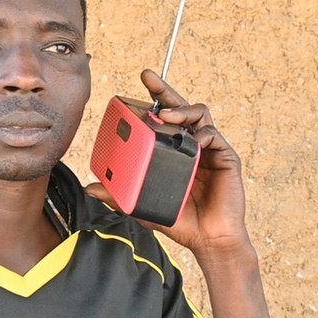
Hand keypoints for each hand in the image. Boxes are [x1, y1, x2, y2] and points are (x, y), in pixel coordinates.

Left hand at [85, 69, 251, 263]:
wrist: (209, 240)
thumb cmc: (179, 221)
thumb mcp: (143, 206)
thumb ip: (120, 196)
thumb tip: (91, 188)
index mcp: (174, 151)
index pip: (163, 119)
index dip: (152, 101)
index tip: (136, 88)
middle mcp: (192, 144)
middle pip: (180, 107)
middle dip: (164, 90)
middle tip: (147, 78)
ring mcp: (210, 149)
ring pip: (198, 113)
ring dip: (181, 109)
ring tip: (164, 115)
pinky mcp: (225, 157)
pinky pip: (213, 135)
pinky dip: (199, 134)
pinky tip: (189, 143)